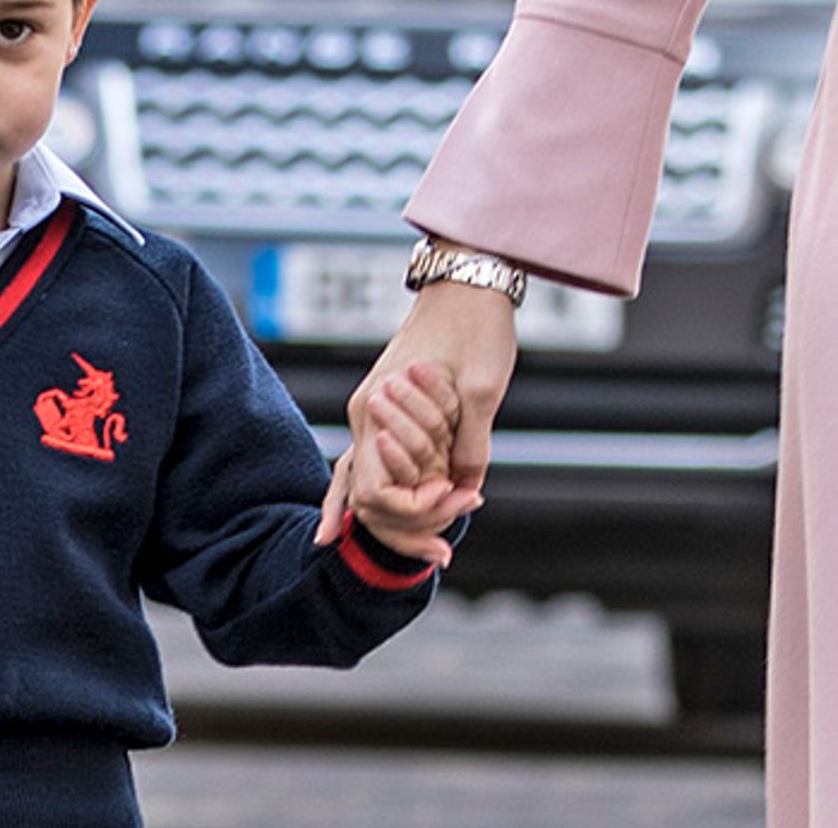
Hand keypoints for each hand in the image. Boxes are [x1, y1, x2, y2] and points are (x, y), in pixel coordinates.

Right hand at [315, 277, 518, 561]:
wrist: (465, 284)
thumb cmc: (475, 330)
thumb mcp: (484, 391)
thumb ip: (470, 444)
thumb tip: (466, 489)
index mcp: (377, 411)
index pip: (376, 493)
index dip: (417, 512)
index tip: (460, 503)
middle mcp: (364, 415)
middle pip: (365, 497)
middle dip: (405, 527)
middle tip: (445, 552)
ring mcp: (369, 412)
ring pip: (363, 483)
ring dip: (397, 517)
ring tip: (432, 549)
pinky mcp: (383, 409)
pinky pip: (369, 463)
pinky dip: (370, 494)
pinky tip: (354, 526)